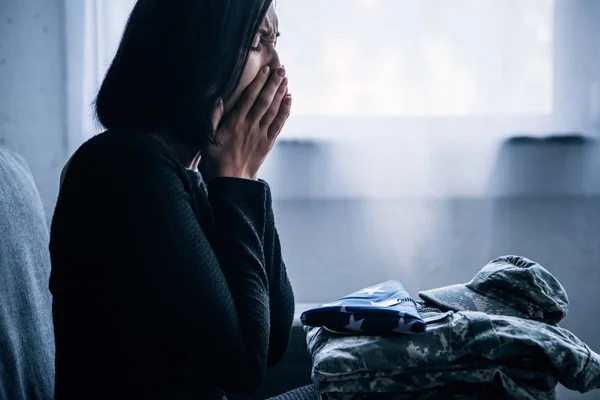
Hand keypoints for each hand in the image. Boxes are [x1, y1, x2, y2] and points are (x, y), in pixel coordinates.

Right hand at [204, 66, 291, 180]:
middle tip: (281, 69)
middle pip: (264, 100)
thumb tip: (219, 98)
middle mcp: (250, 126)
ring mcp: (260, 135)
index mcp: (234, 122)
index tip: (266, 69)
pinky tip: (289, 100)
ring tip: (286, 80)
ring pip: (273, 110)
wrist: (230, 183)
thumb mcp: (207, 138)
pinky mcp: (267, 144)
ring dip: (280, 93)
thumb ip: (213, 117)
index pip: (249, 97)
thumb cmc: (215, 161)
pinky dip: (285, 111)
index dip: (258, 82)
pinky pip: (279, 124)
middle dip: (273, 83)